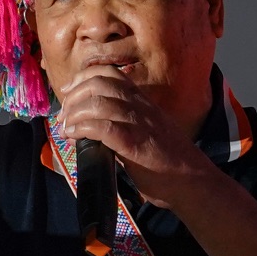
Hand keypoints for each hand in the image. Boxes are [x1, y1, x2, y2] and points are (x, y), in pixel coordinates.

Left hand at [55, 62, 212, 207]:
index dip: (82, 78)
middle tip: (63, 117)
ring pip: (98, 102)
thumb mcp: (147, 133)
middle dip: (73, 96)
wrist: (193, 182)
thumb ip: (124, 125)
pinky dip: (83, 128)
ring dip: (74, 114)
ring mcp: (139, 124)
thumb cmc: (169, 164)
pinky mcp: (135, 144)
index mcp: (143, 102)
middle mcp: (141, 107)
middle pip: (99, 82)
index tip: (67, 92)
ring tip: (66, 129)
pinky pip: (103, 127)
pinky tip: (74, 137)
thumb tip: (91, 130)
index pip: (109, 73)